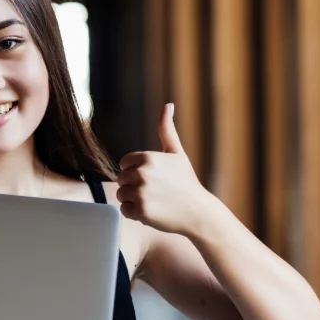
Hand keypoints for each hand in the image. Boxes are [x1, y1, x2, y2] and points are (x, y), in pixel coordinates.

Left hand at [117, 103, 217, 235]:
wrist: (198, 212)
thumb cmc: (186, 182)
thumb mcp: (177, 153)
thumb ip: (166, 129)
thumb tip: (168, 105)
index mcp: (148, 158)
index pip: (125, 163)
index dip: (135, 171)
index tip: (152, 177)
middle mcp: (143, 174)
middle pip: (121, 179)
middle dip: (134, 186)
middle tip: (155, 191)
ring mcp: (141, 193)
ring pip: (121, 195)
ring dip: (133, 200)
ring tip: (154, 200)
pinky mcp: (141, 211)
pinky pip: (124, 210)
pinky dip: (135, 213)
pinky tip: (152, 211)